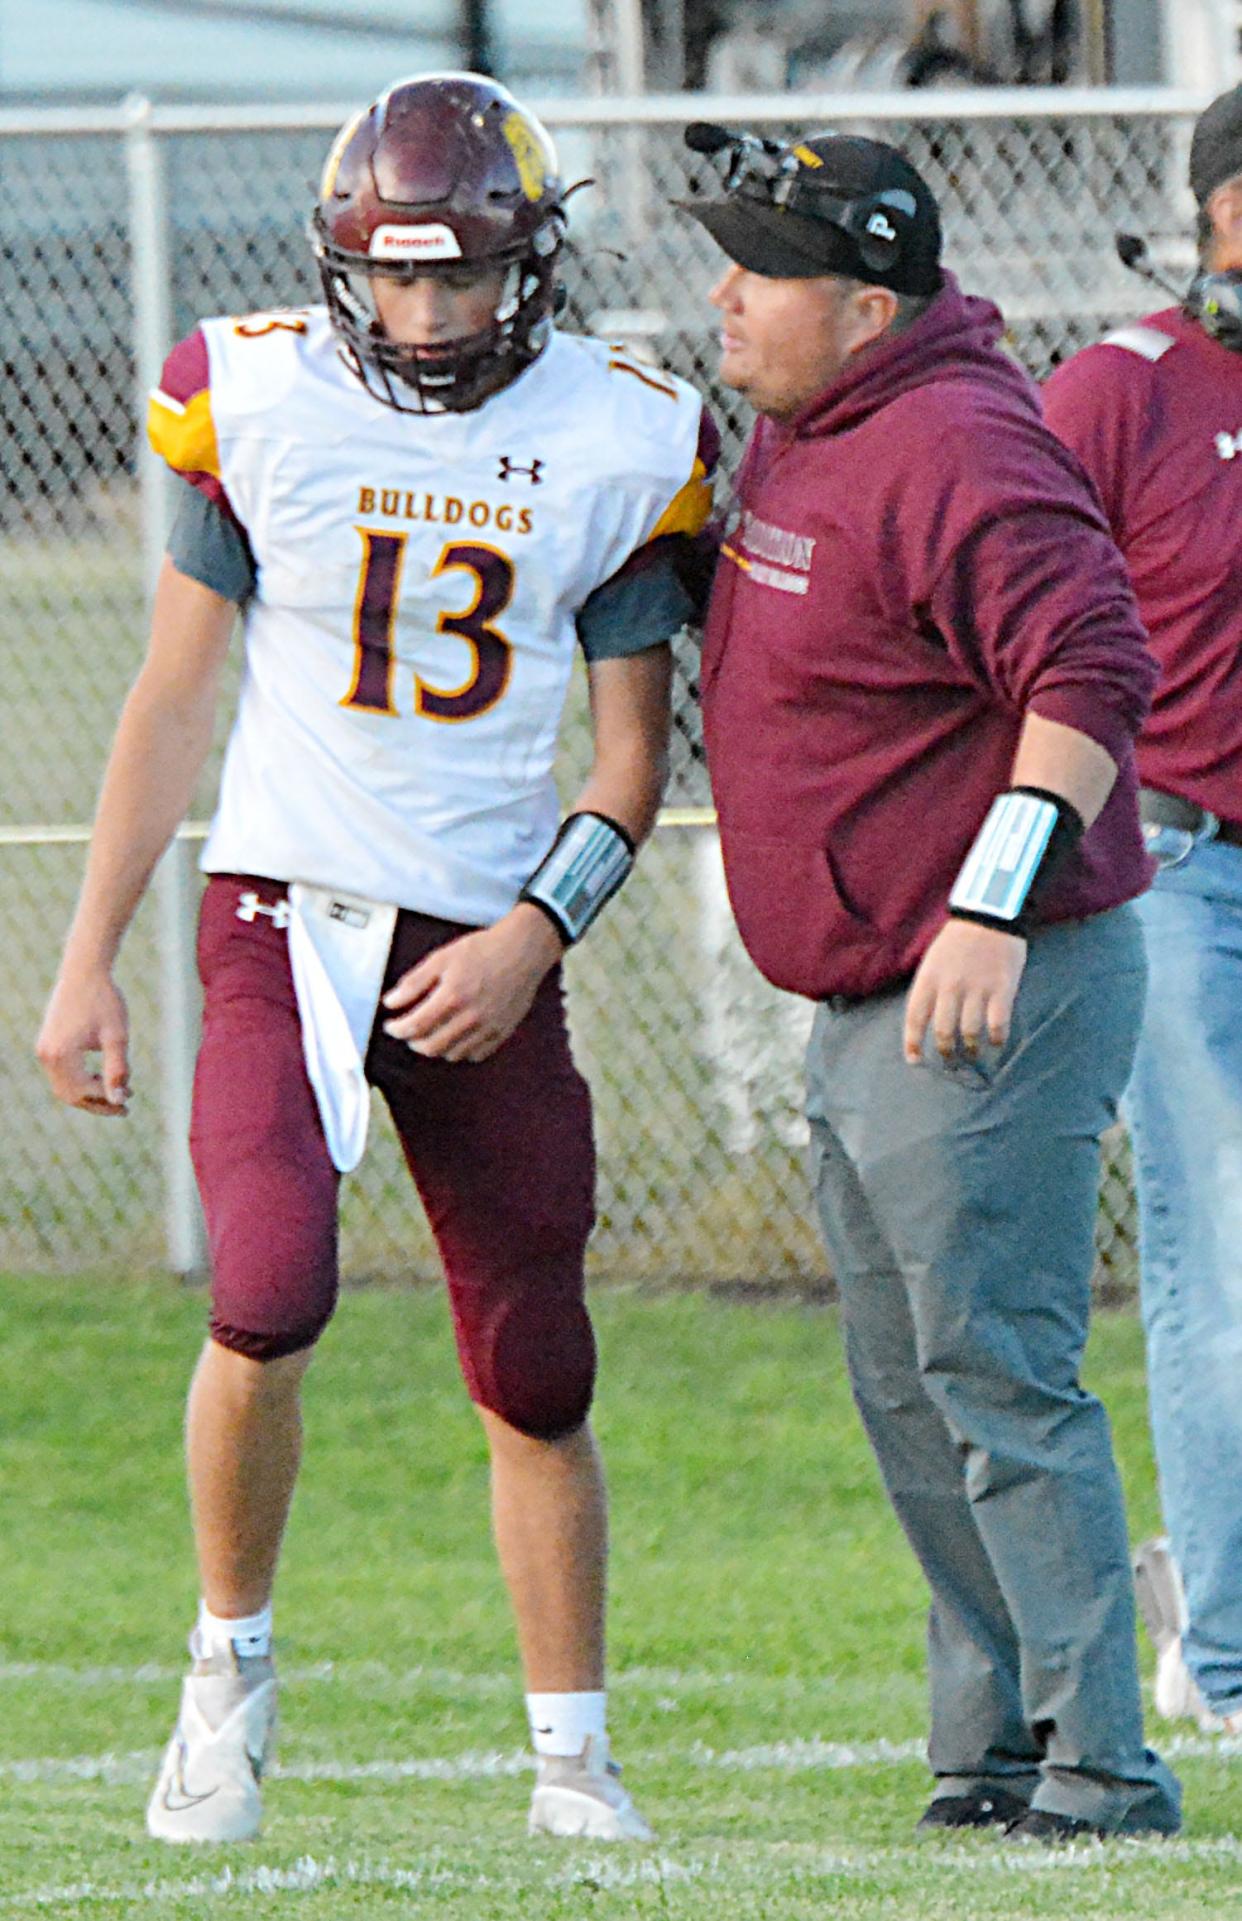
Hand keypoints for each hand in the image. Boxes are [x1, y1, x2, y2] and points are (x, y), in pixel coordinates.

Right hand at [36, 968, 130, 1114]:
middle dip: (96, 1103)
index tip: (129, 1103)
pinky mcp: (47, 1044)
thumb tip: (119, 1100)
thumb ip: (118, 1070)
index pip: (83, 1092)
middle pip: (69, 1094)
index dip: (106, 1101)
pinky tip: (100, 1076)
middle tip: (123, 1107)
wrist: (84, 971)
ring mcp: (43, 1049)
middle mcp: (46, 1055)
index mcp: (61, 1054)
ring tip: (116, 1092)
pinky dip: (79, 1081)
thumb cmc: (105, 1001)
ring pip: (64, 1086)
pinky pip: (61, 1074)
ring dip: (88, 1093)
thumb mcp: (117, 1037)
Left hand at [381, 905, 564, 1062]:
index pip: (415, 1026)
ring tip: (431, 1032)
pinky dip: (460, 1050)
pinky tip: (456, 1035)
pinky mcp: (502, 1033)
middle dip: (413, 1042)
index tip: (391, 1026)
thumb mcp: (442, 958)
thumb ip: (414, 982)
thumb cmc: (482, 950)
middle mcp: (471, 1017)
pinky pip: (475, 1055)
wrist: (522, 951)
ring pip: (452, 1054)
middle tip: (409, 1031)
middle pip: (431, 1046)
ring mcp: (488, 1028)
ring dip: (435, 1047)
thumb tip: (390, 1002)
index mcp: (452, 996)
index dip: (397, 1030)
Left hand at [902, 919, 1026, 1065]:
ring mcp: (977, 988)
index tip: (914, 1060)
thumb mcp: (932, 961)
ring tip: (973, 1054)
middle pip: (943, 1031)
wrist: (989, 915)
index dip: (913, 1042)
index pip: (915, 1018)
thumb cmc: (958, 940)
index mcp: (929, 979)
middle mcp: (950, 987)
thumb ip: (929, 989)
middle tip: (951, 1061)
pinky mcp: (1002, 988)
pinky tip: (996, 1042)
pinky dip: (996, 1038)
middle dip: (946, 1052)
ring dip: (971, 1049)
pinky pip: (997, 1024)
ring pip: (969, 1032)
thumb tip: (925, 1022)